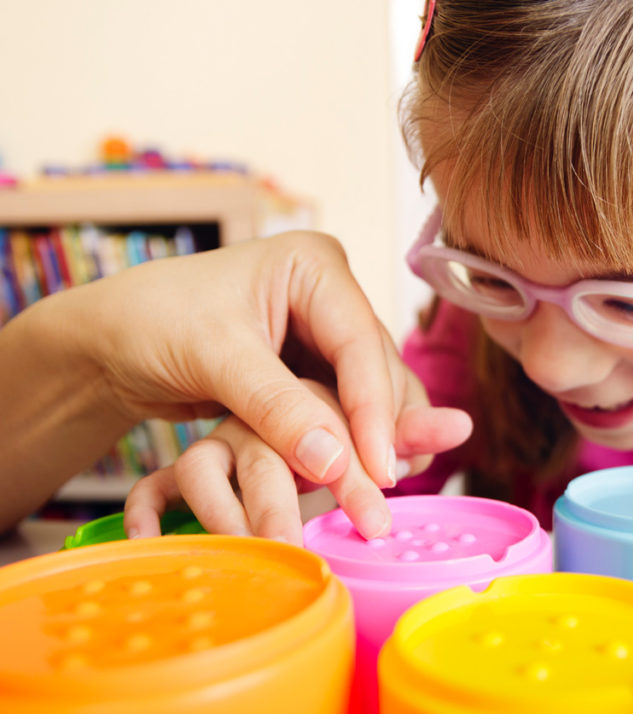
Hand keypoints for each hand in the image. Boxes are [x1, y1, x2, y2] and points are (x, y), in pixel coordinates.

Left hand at [0, 229, 473, 531]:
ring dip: (373, 443)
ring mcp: (327, 335)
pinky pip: (349, 411)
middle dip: (378, 431)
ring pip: (372, 394)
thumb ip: (277, 407)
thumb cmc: (152, 323)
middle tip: (379, 493)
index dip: (373, 407)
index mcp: (315, 265)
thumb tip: (335, 462)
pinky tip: (362, 481)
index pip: (360, 341)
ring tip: (378, 493)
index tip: (379, 467)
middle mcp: (332, 297)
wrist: (112, 342)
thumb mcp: (214, 357)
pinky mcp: (316, 371)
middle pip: (376, 369)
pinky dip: (353, 446)